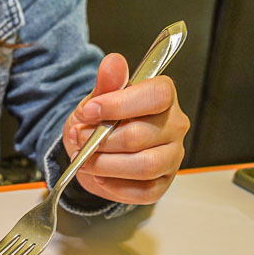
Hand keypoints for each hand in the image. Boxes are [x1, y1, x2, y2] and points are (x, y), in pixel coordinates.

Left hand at [62, 53, 189, 204]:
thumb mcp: (96, 100)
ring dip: (105, 165)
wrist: (93, 151)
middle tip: (79, 139)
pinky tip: (100, 177)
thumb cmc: (100, 122)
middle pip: (140, 136)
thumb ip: (106, 84)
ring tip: (84, 160)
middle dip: (100, 141)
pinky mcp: (163, 183)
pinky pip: (143, 191)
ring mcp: (172, 156)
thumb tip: (112, 62)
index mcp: (163, 98)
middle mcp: (174, 126)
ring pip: (144, 166)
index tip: (89, 111)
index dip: (120, 104)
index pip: (157, 95)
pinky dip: (115, 187)